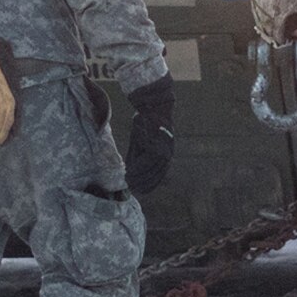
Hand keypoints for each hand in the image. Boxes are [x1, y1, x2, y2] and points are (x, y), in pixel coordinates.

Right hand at [124, 76, 175, 196]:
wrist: (152, 106)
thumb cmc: (146, 123)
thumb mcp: (142, 141)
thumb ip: (139, 155)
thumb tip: (130, 170)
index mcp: (166, 154)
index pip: (160, 175)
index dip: (150, 184)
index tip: (140, 191)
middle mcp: (168, 153)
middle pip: (155, 174)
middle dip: (142, 182)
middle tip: (131, 186)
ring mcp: (164, 148)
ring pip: (150, 168)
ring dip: (138, 176)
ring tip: (128, 180)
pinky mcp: (157, 142)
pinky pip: (146, 159)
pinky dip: (137, 167)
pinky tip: (129, 171)